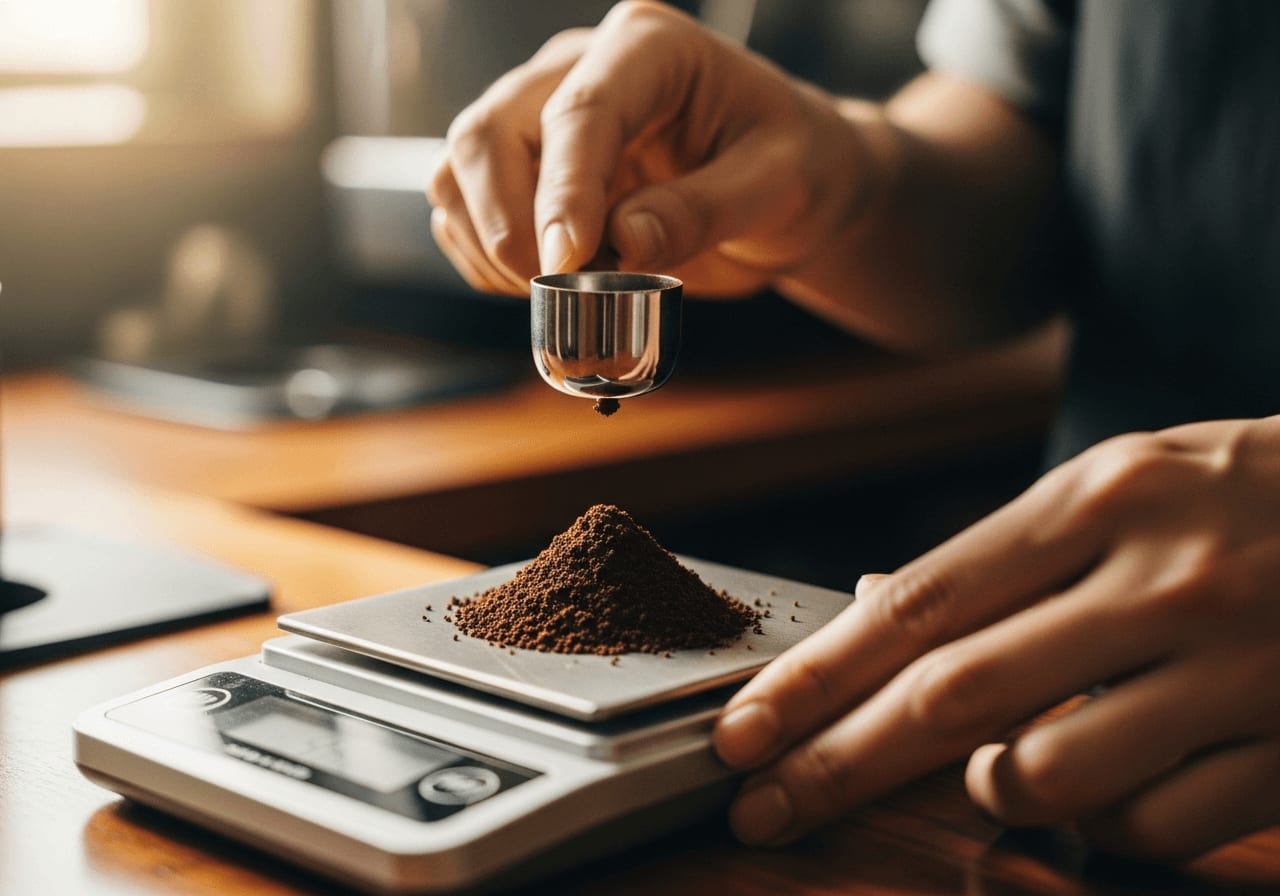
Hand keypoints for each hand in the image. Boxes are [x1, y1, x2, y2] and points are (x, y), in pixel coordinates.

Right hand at [427, 0, 875, 296]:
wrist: (790, 184)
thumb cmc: (796, 166)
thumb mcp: (780, 187)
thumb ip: (704, 211)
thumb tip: (623, 243)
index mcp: (651, 49)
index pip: (581, 111)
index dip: (564, 191)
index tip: (566, 263)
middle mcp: (581, 68)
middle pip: (490, 131)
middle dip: (507, 221)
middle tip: (558, 289)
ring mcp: (543, 116)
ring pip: (462, 170)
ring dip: (488, 245)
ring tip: (561, 293)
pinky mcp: (527, 168)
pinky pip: (466, 210)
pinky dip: (486, 260)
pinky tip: (546, 286)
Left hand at [713, 416, 1279, 860]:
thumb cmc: (1254, 496)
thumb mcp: (1130, 487)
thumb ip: (1010, 559)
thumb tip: (880, 610)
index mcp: (1102, 499)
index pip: (920, 605)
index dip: (816, 679)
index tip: (743, 731)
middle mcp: (1160, 579)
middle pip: (951, 696)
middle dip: (837, 765)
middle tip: (759, 809)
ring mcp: (1233, 669)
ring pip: (1045, 776)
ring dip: (989, 789)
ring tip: (995, 769)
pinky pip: (1151, 827)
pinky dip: (1103, 825)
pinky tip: (1118, 783)